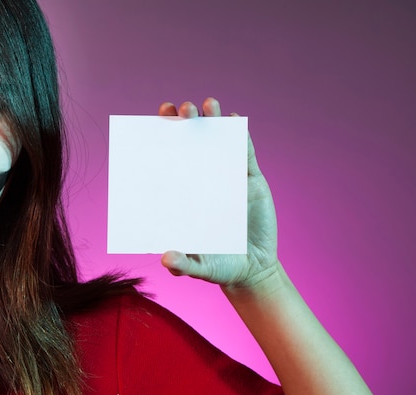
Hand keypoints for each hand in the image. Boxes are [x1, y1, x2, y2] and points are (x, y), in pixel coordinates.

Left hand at [159, 97, 279, 288]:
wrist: (254, 269)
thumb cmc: (221, 266)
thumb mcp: (201, 267)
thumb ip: (184, 264)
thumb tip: (166, 258)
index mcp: (187, 193)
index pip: (173, 157)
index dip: (166, 135)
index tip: (161, 117)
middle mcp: (205, 180)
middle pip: (194, 143)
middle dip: (188, 122)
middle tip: (185, 109)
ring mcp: (229, 178)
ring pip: (221, 143)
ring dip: (215, 121)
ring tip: (210, 103)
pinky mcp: (251, 181)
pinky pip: (246, 153)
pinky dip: (242, 136)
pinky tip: (236, 120)